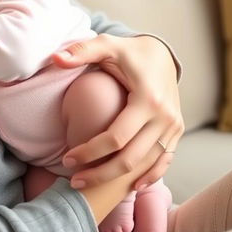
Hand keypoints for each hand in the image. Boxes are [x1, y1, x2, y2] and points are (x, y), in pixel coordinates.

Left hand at [52, 34, 183, 189]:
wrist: (162, 54)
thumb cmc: (128, 51)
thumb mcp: (105, 46)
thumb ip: (80, 51)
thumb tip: (54, 58)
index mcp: (148, 99)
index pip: (116, 137)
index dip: (90, 152)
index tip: (67, 158)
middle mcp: (165, 117)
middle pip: (131, 158)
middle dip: (100, 173)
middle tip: (74, 181)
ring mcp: (174, 126)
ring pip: (146, 165)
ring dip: (119, 180)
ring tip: (91, 183)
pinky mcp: (177, 131)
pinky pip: (164, 161)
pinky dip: (149, 176)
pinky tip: (130, 185)